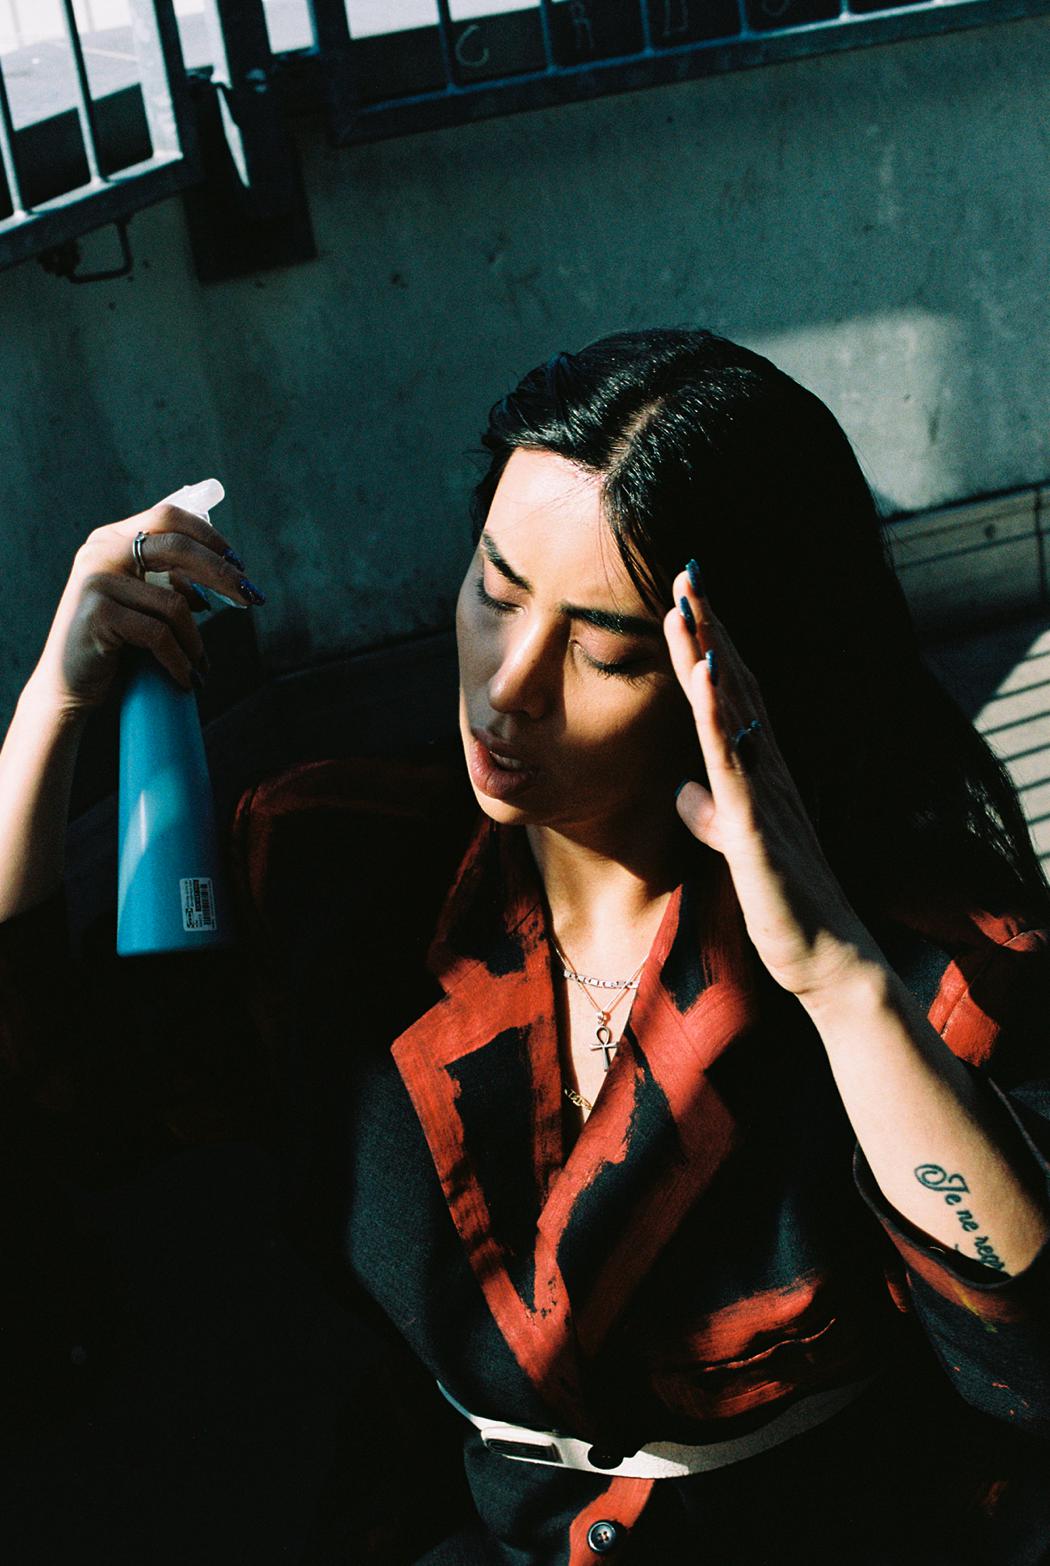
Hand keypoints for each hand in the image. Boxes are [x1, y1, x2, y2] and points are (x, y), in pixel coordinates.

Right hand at [29, 487, 260, 714]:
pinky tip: (186, 678)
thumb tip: (226, 571)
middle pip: (178, 546)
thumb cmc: (114, 643)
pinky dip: (180, 660)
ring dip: (195, 641)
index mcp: (112, 539)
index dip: (209, 537)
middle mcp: (101, 551)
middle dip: (221, 574)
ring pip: (173, 604)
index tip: (238, 564)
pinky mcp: (98, 615)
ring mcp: (96, 581)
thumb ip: (169, 579)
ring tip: (199, 664)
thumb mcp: (142, 601)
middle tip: (250, 599)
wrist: (67, 684)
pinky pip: (159, 635)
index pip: (169, 517)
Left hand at [663, 564, 876, 1003]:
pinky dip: (717, 712)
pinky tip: (704, 671)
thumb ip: (709, 812)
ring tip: (685, 599)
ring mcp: (764, 792)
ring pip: (733, 708)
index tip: (688, 596)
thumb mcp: (733, 846)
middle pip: (735, 682)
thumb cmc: (783, 900)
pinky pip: (732, 760)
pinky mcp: (754, 826)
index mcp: (761, 770)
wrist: (824, 956)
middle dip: (709, 625)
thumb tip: (681, 792)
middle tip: (686, 568)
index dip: (710, 643)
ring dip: (707, 651)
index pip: (734, 693)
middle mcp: (769, 767)